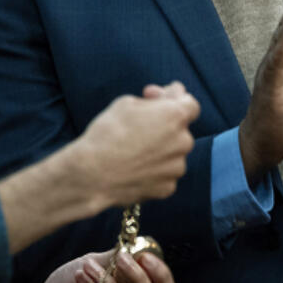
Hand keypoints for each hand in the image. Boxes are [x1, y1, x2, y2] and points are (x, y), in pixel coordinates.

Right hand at [74, 81, 198, 208]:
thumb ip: (157, 98)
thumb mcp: (127, 102)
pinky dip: (153, 170)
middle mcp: (183, 142)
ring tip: (131, 151)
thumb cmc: (107, 133)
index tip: (157, 100)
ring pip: (173, 154)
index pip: (190, 105)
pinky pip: (164, 174)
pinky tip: (132, 168)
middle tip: (137, 127)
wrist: (92, 174)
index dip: (174, 100)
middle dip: (163, 127)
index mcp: (175, 117)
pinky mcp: (168, 188)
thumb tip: (173, 94)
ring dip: (159, 150)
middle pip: (180, 131)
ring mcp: (177, 168)